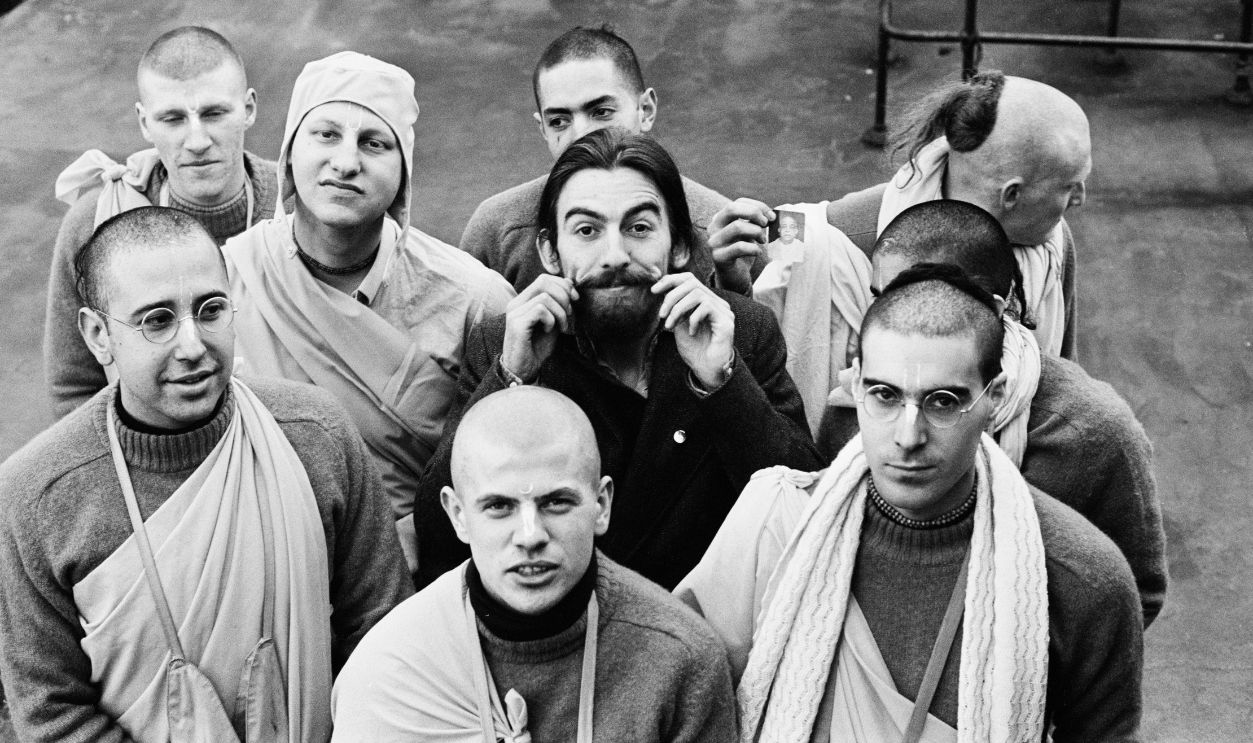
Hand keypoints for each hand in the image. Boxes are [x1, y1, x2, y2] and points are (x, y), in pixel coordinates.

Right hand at [501, 275, 577, 381]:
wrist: (524, 369)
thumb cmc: (538, 347)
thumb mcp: (553, 321)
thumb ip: (559, 303)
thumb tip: (569, 283)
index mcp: (523, 300)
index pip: (544, 279)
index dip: (563, 285)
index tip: (575, 299)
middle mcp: (516, 303)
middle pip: (544, 282)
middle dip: (563, 297)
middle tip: (568, 315)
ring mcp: (514, 312)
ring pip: (545, 297)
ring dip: (560, 312)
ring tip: (561, 327)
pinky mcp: (516, 324)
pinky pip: (540, 310)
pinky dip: (551, 320)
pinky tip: (549, 330)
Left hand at [652, 273, 735, 388]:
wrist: (706, 370)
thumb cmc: (693, 350)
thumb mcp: (678, 323)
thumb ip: (674, 306)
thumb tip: (661, 287)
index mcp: (705, 301)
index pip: (689, 279)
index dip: (670, 280)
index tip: (653, 290)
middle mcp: (716, 302)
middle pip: (692, 283)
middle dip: (671, 297)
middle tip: (661, 315)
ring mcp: (723, 310)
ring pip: (697, 294)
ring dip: (678, 309)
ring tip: (670, 326)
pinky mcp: (726, 320)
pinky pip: (706, 307)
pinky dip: (692, 319)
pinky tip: (691, 333)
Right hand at [708, 198, 773, 294]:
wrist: (734, 278)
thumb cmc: (744, 253)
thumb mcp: (750, 233)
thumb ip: (757, 222)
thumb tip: (773, 215)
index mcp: (720, 218)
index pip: (737, 202)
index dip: (757, 206)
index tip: (771, 216)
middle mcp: (713, 228)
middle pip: (731, 208)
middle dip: (753, 212)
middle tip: (766, 223)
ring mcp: (714, 242)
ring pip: (737, 226)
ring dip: (756, 232)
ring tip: (763, 240)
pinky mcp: (718, 257)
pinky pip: (739, 247)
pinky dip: (754, 248)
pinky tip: (757, 252)